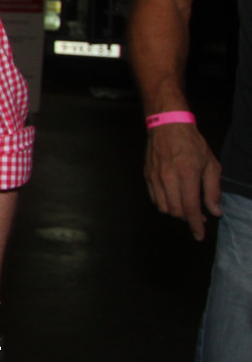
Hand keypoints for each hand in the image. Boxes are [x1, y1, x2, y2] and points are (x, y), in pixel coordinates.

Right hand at [145, 123, 222, 240]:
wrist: (167, 125)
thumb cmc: (192, 143)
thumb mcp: (211, 164)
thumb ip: (213, 190)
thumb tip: (215, 211)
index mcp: (187, 175)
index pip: (190, 209)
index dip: (195, 225)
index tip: (199, 235)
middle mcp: (168, 179)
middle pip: (176, 211)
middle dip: (187, 218)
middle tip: (198, 215)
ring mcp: (155, 178)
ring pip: (163, 207)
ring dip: (176, 211)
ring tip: (185, 205)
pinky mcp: (147, 176)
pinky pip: (155, 198)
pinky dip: (165, 203)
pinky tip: (174, 197)